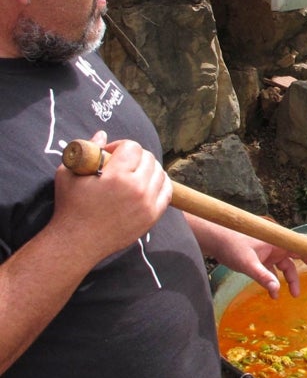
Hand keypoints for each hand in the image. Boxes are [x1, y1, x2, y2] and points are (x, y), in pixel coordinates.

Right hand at [53, 131, 172, 259]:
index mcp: (118, 177)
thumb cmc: (70, 206)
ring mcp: (148, 204)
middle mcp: (137, 189)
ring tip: (132, 174)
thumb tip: (102, 134)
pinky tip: (146, 184)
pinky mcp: (152, 217)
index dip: (120, 146)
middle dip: (135, 156)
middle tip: (121, 164)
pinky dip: (159, 183)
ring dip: (147, 168)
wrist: (77, 242)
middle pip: (149, 158)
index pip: (132, 147)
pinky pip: (167, 191)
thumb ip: (87, 150)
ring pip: (159, 173)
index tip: (110, 154)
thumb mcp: (69, 173)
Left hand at [230, 234, 306, 297]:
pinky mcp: (261, 257)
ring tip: (294, 295)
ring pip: (286, 265)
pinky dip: (276, 280)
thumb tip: (276, 291)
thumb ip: (262, 276)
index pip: (302, 245)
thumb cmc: (232, 245)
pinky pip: (274, 270)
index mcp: (277, 240)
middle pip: (299, 254)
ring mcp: (269, 250)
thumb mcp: (247, 263)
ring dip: (291, 279)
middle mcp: (276, 244)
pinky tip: (273, 293)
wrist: (215, 239)